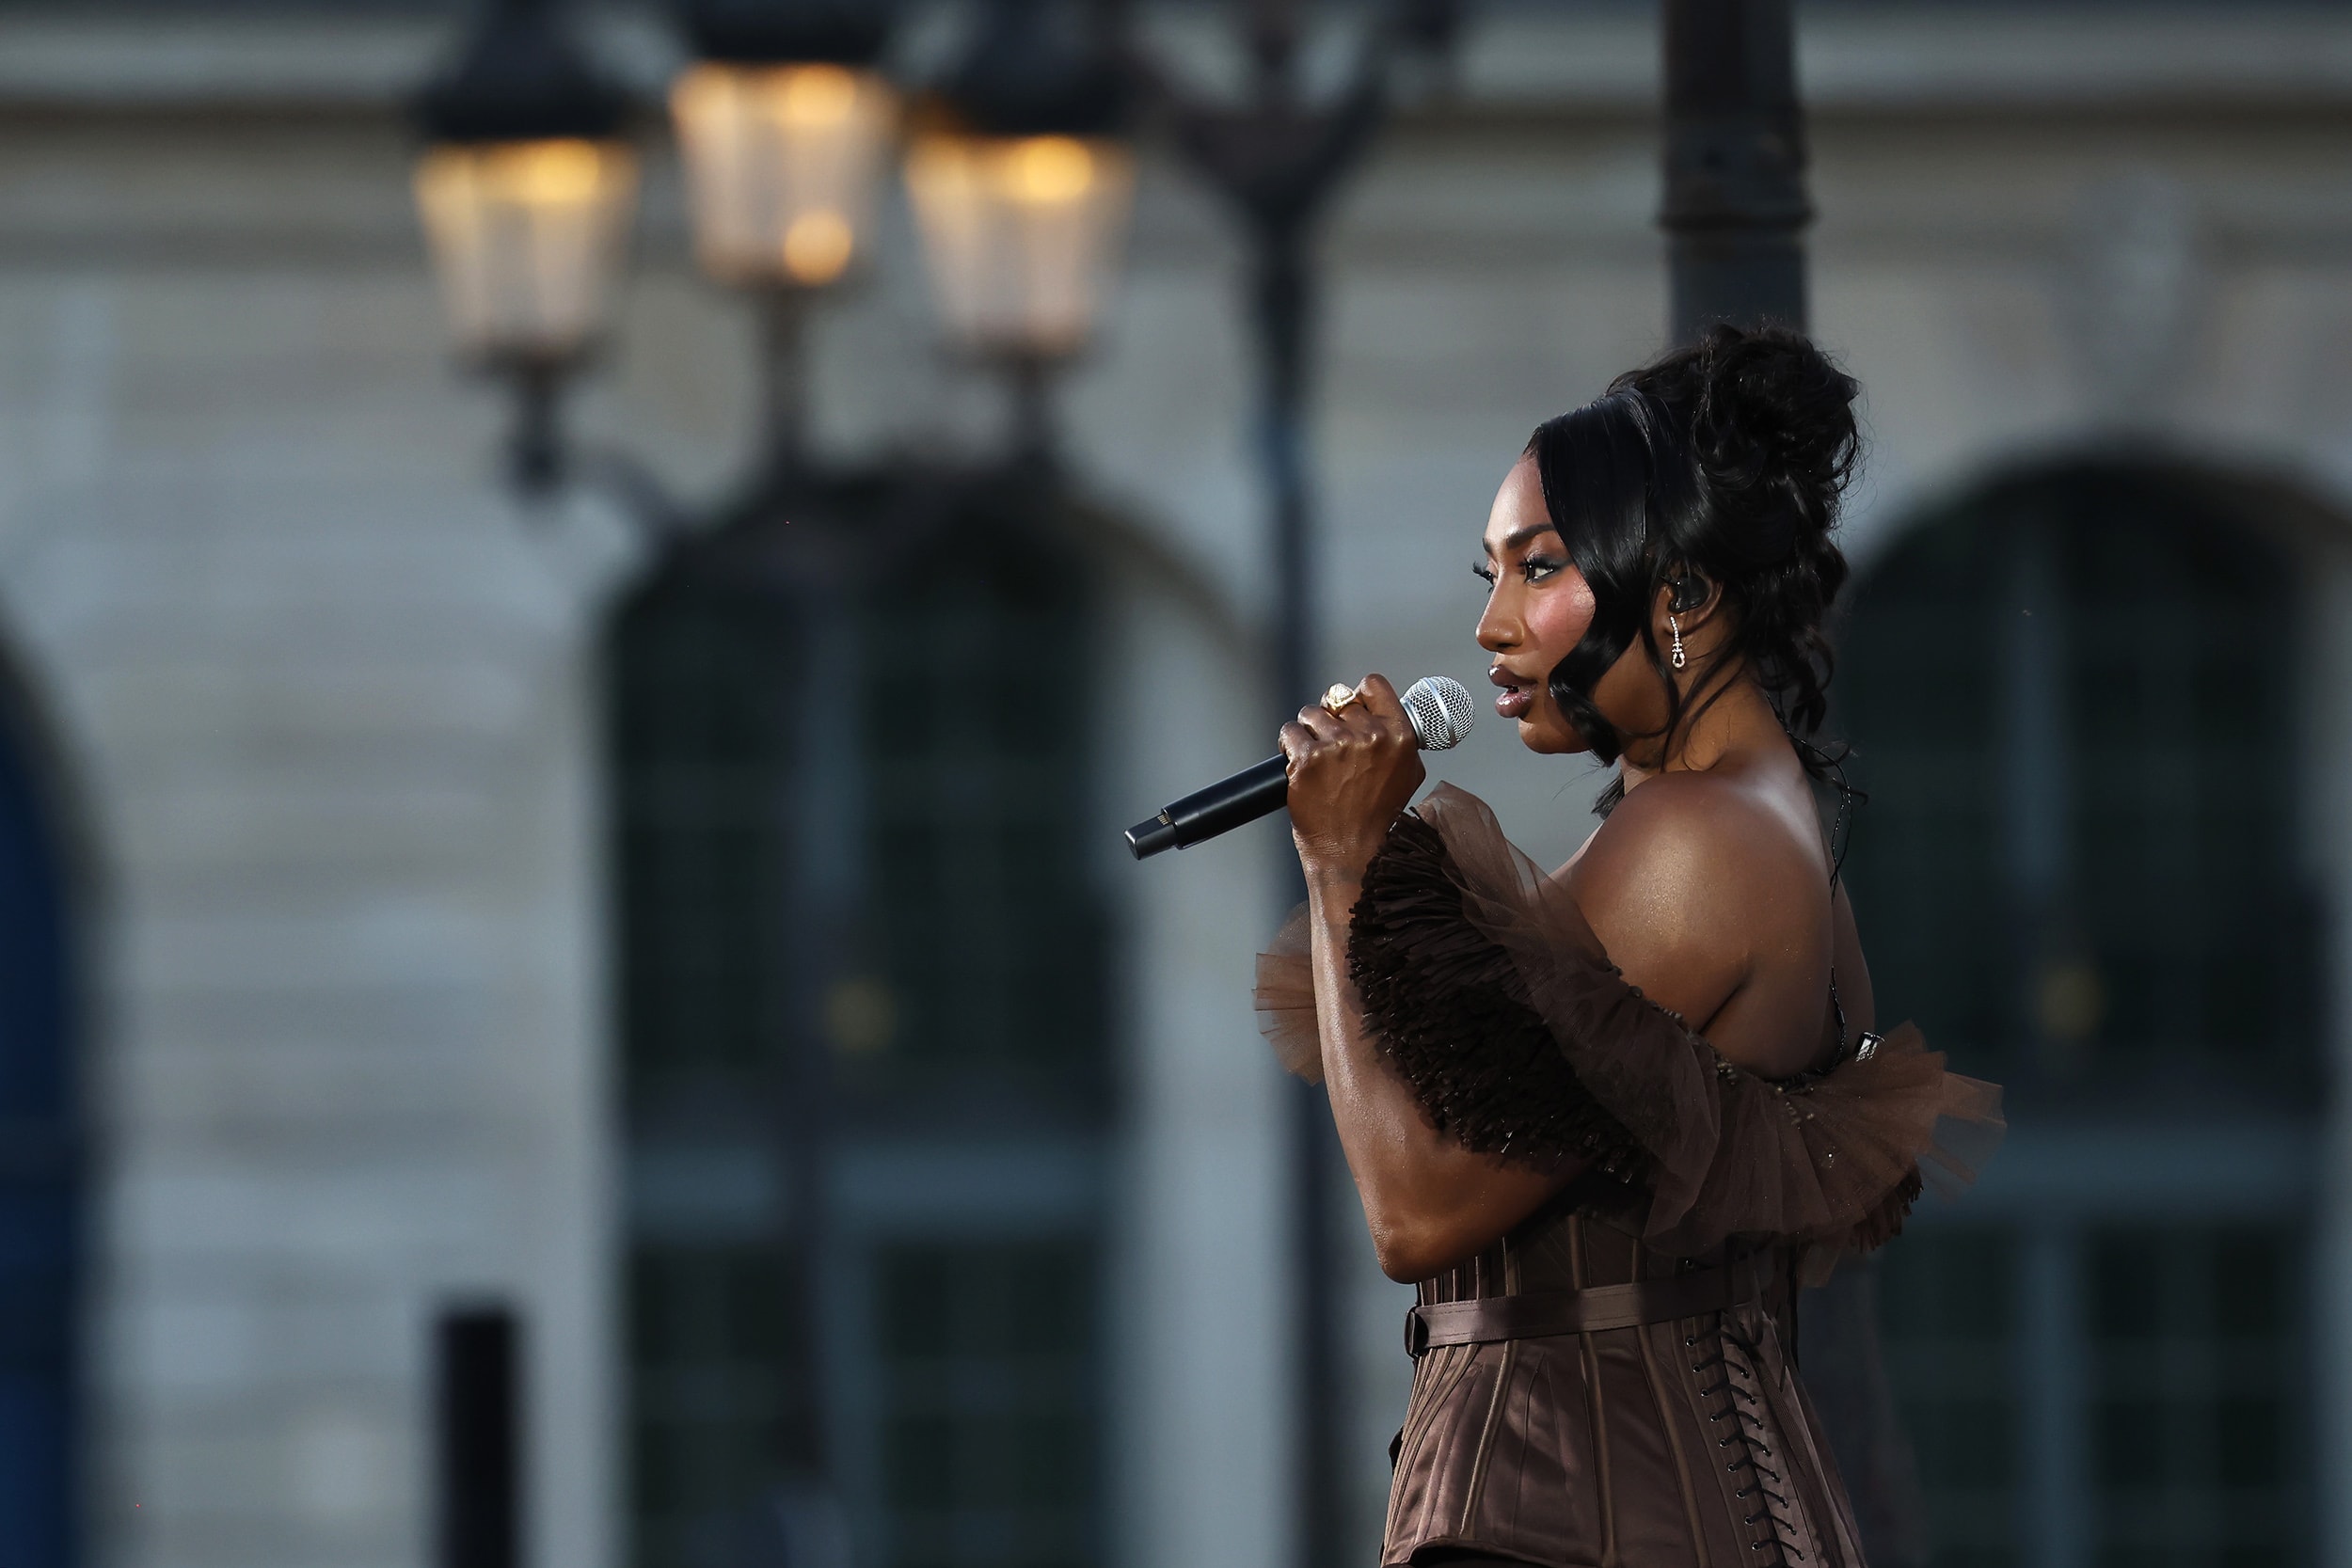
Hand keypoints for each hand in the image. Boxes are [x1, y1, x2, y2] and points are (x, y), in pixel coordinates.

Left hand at [1279, 673, 1425, 884]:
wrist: (1352, 852)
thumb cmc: (1379, 817)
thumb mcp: (1407, 773)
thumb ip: (1399, 739)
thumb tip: (1382, 714)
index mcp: (1399, 735)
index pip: (1373, 685)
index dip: (1357, 695)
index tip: (1349, 708)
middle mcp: (1370, 736)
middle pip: (1338, 701)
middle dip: (1331, 721)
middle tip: (1331, 748)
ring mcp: (1336, 746)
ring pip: (1310, 714)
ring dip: (1308, 731)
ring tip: (1314, 757)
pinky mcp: (1307, 760)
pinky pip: (1290, 732)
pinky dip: (1289, 745)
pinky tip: (1297, 762)